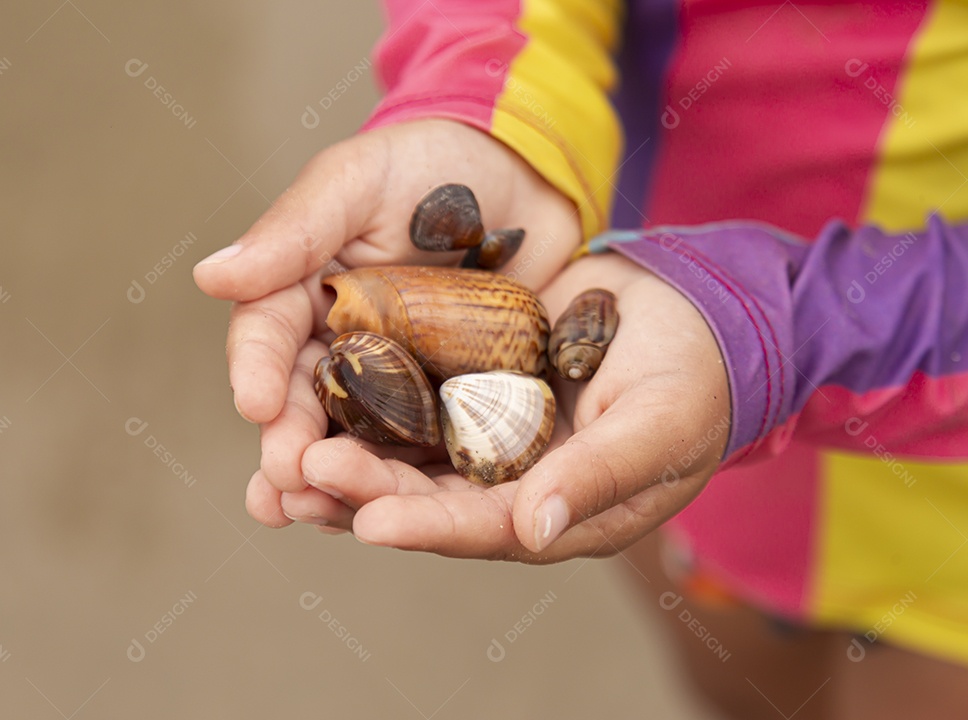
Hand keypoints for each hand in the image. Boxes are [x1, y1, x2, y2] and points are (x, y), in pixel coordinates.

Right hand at [193, 119, 581, 525]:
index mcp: (305, 291)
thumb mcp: (360, 180)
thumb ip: (295, 228)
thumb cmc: (433, 165)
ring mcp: (397, 381)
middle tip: (286, 480)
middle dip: (290, 444)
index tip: (254, 403)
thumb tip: (210, 275)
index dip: (256, 369)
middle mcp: (341, 345)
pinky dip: (405, 483)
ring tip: (312, 513)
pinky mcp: (450, 404)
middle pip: (305, 402)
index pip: (269, 334)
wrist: (524, 178)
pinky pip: (424, 448)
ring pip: (356, 438)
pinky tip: (391, 515)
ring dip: (333, 480)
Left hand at [262, 252, 730, 561]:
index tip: (369, 520)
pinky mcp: (468, 389)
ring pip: (407, 457)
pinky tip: (318, 386)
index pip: (484, 529)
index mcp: (557, 510)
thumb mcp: (659, 425)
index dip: (427, 526)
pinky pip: (411, 402)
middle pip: (428, 500)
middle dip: (365, 490)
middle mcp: (510, 486)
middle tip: (303, 471)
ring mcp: (486, 437)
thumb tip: (533, 530)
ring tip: (287, 447)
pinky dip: (368, 400)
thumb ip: (599, 475)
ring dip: (349, 453)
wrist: (690, 315)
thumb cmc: (691, 377)